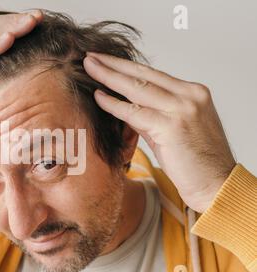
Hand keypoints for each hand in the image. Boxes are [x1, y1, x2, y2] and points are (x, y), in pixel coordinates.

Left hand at [83, 52, 235, 212]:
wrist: (215, 183)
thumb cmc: (194, 160)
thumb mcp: (172, 128)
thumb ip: (150, 114)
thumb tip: (123, 104)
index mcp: (193, 92)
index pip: (152, 74)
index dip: (126, 66)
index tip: (106, 59)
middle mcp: (190, 95)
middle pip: (143, 75)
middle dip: (113, 64)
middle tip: (90, 56)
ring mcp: (182, 109)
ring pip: (137, 88)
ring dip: (109, 77)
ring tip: (88, 67)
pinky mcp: (171, 127)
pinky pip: (134, 112)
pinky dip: (113, 104)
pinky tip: (98, 96)